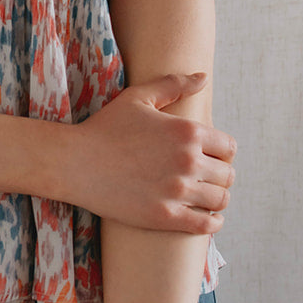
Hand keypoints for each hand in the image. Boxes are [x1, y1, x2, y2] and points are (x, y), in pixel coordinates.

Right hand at [67, 73, 234, 231]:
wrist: (73, 163)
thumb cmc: (104, 128)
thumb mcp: (138, 98)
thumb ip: (174, 85)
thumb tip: (203, 77)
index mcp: (187, 131)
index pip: (229, 147)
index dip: (222, 152)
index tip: (211, 157)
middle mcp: (187, 160)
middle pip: (227, 175)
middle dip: (220, 176)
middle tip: (207, 179)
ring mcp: (177, 191)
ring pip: (220, 201)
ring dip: (218, 199)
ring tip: (207, 198)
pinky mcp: (164, 216)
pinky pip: (206, 225)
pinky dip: (213, 223)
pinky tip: (209, 219)